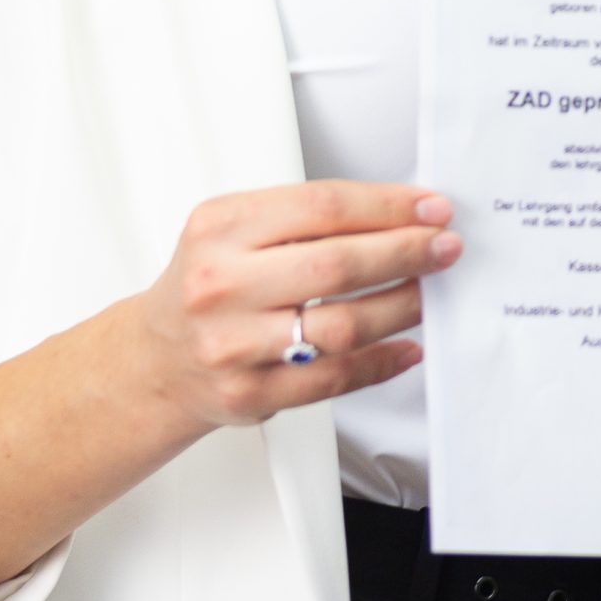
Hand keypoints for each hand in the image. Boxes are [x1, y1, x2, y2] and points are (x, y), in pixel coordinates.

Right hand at [131, 180, 457, 429]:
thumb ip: (304, 217)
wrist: (156, 360)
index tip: (429, 208)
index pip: (323, 206)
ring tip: (428, 293)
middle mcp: (221, 285)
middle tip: (444, 248)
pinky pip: (334, 379)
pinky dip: (381, 363)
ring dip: (401, 307)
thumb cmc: (209, 286)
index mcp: (221, 228)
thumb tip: (399, 212)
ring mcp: (233, 345)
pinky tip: (405, 347)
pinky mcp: (249, 394)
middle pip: (337, 265)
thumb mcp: (234, 230)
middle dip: (406, 253)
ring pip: (341, 326)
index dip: (388, 206)